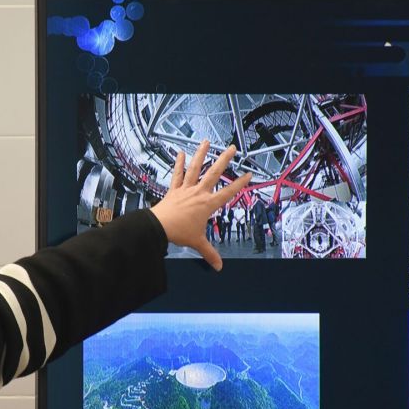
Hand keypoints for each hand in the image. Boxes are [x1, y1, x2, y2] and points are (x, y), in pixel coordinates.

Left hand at [150, 140, 251, 270]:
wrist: (159, 227)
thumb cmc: (179, 233)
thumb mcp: (198, 243)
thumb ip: (210, 253)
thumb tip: (219, 267)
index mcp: (208, 205)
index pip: (228, 192)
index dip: (240, 183)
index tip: (249, 174)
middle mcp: (199, 193)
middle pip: (214, 173)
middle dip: (224, 160)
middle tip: (232, 148)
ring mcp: (186, 189)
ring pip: (196, 168)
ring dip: (201, 154)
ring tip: (206, 141)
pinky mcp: (174, 190)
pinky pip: (177, 175)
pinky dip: (179, 163)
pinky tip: (181, 152)